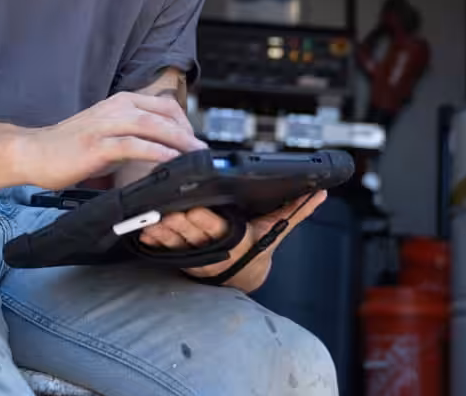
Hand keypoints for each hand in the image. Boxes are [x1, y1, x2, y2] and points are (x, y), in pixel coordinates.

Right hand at [15, 92, 206, 190]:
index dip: (185, 124)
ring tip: (196, 156)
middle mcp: (115, 108)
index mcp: (120, 102)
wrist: (33, 152)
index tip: (195, 144)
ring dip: (179, 141)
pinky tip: (170, 162)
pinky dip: (156, 152)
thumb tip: (165, 151)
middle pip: (163, 114)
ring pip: (151, 126)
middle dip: (188, 133)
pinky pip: (133, 146)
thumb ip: (134, 137)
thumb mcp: (108, 134)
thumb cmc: (71, 147)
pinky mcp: (97, 145)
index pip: (165, 105)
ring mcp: (105, 125)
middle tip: (202, 154)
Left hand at [139, 190, 327, 291]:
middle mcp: (213, 247)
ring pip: (176, 241)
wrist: (243, 272)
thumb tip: (320, 193)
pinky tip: (144, 231)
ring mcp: (195, 252)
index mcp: (234, 239)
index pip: (218, 228)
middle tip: (167, 212)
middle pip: (193, 234)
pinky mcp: (181, 254)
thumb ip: (295, 211)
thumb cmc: (258, 245)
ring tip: (151, 221)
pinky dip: (154, 240)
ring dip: (163, 232)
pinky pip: (164, 248)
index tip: (194, 208)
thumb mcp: (277, 229)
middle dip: (180, 224)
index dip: (205, 220)